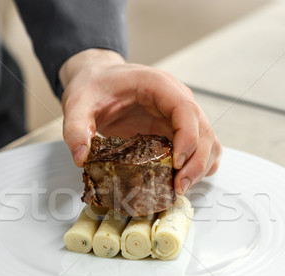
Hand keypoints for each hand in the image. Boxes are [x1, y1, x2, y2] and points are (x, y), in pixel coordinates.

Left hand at [59, 49, 221, 193]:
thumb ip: (76, 127)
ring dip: (201, 166)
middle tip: (179, 187)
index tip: (177, 163)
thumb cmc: (93, 87)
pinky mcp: (176, 131)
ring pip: (208, 141)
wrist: (97, 80)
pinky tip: (180, 181)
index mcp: (159, 85)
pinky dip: (197, 166)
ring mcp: (179, 116)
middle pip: (204, 129)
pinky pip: (199, 149)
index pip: (186, 109)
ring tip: (180, 188)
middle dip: (197, 161)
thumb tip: (81, 157)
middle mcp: (176, 99)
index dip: (188, 137)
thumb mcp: (77, 103)